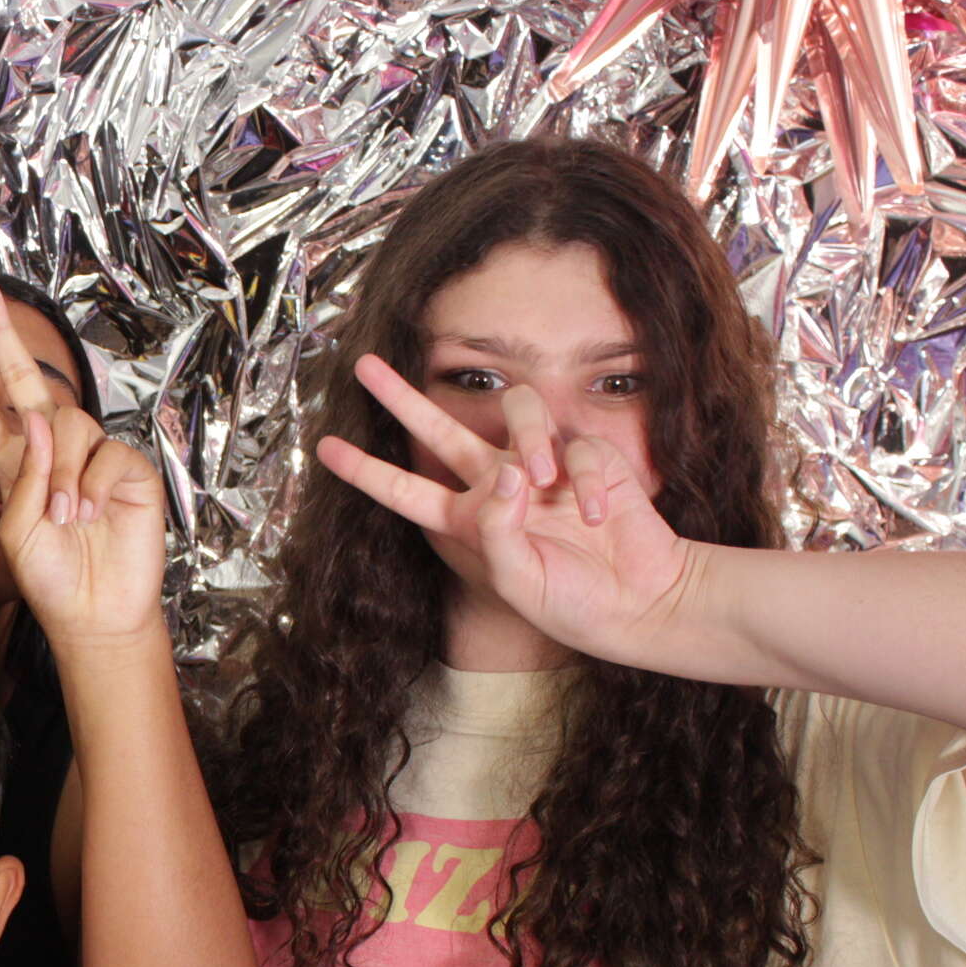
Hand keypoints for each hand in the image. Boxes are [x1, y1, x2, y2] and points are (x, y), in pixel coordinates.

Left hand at [0, 284, 165, 646]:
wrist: (94, 612)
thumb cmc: (50, 578)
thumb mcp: (15, 532)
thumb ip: (22, 478)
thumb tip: (43, 420)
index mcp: (14, 464)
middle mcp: (51, 451)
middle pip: (28, 381)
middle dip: (5, 337)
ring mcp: (91, 457)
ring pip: (69, 423)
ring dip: (61, 469)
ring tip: (65, 515)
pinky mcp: (127, 470)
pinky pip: (106, 453)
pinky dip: (93, 483)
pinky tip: (92, 513)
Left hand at [316, 355, 703, 664]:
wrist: (640, 600)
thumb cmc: (572, 601)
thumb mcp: (517, 579)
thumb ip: (497, 530)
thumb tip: (505, 474)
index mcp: (468, 520)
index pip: (406, 490)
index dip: (366, 471)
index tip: (324, 447)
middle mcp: (498, 485)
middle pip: (441, 430)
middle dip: (403, 397)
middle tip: (366, 365)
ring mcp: (543, 467)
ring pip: (520, 411)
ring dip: (529, 441)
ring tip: (545, 482)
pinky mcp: (591, 457)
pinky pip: (580, 448)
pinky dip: (588, 483)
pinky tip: (597, 515)